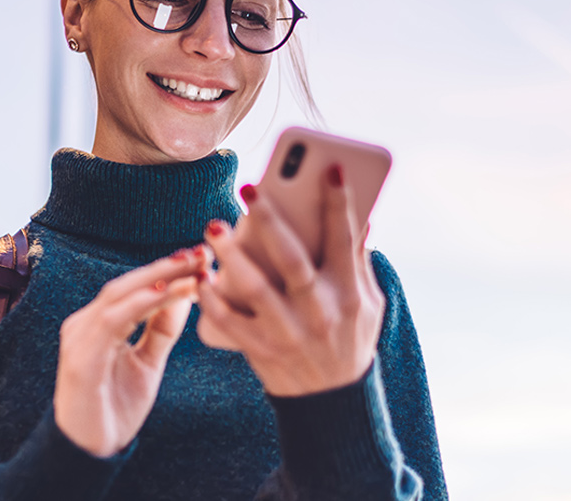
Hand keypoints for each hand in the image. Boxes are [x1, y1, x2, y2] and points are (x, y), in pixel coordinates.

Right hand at [54, 247, 203, 456]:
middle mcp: (85, 324)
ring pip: (120, 295)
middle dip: (167, 266)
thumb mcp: (147, 364)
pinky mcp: (81, 358)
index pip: (135, 288)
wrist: (90, 453)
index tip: (203, 259)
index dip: (168, 271)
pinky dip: (142, 303)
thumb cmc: (115, 407)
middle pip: (128, 283)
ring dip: (159, 279)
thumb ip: (161, 330)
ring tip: (192, 268)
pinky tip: (168, 293)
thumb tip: (185, 293)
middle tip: (202, 253)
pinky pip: (113, 321)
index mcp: (98, 324)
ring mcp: (79, 338)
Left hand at [196, 166, 383, 396]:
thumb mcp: (369, 303)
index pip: (345, 239)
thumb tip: (363, 216)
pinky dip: (212, 299)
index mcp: (349, 293)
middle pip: (293, 260)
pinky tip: (201, 274)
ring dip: (232, 255)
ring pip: (255, 289)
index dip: (339, 203)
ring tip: (214, 225)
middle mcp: (319, 312)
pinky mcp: (260, 351)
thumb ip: (359, 261)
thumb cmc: (351, 339)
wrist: (332, 402)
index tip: (329, 168)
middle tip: (250, 188)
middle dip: (272, 221)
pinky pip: (229, 322)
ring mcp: (288, 333)